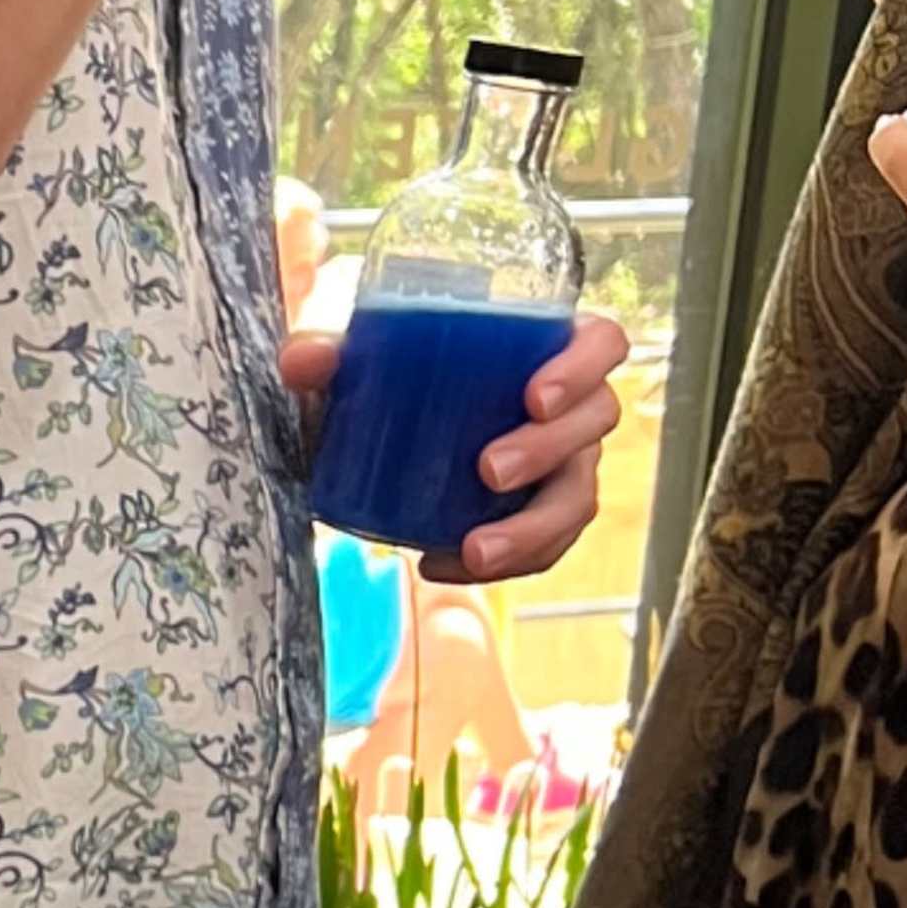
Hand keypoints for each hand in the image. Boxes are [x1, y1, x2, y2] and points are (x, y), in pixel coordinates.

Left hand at [276, 300, 626, 578]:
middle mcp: (572, 406)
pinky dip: (503, 563)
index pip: (602, 342)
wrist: (381, 439)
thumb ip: (332, 356)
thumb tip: (303, 362)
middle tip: (489, 470)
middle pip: (596, 420)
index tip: (534, 396)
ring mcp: (567, 463)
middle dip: (548, 449)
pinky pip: (546, 547)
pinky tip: (442, 564)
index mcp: (547, 347)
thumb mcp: (361, 366)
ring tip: (474, 549)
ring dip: (533, 527)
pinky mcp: (543, 515)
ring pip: (579, 496)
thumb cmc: (394, 381)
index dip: (583, 366)